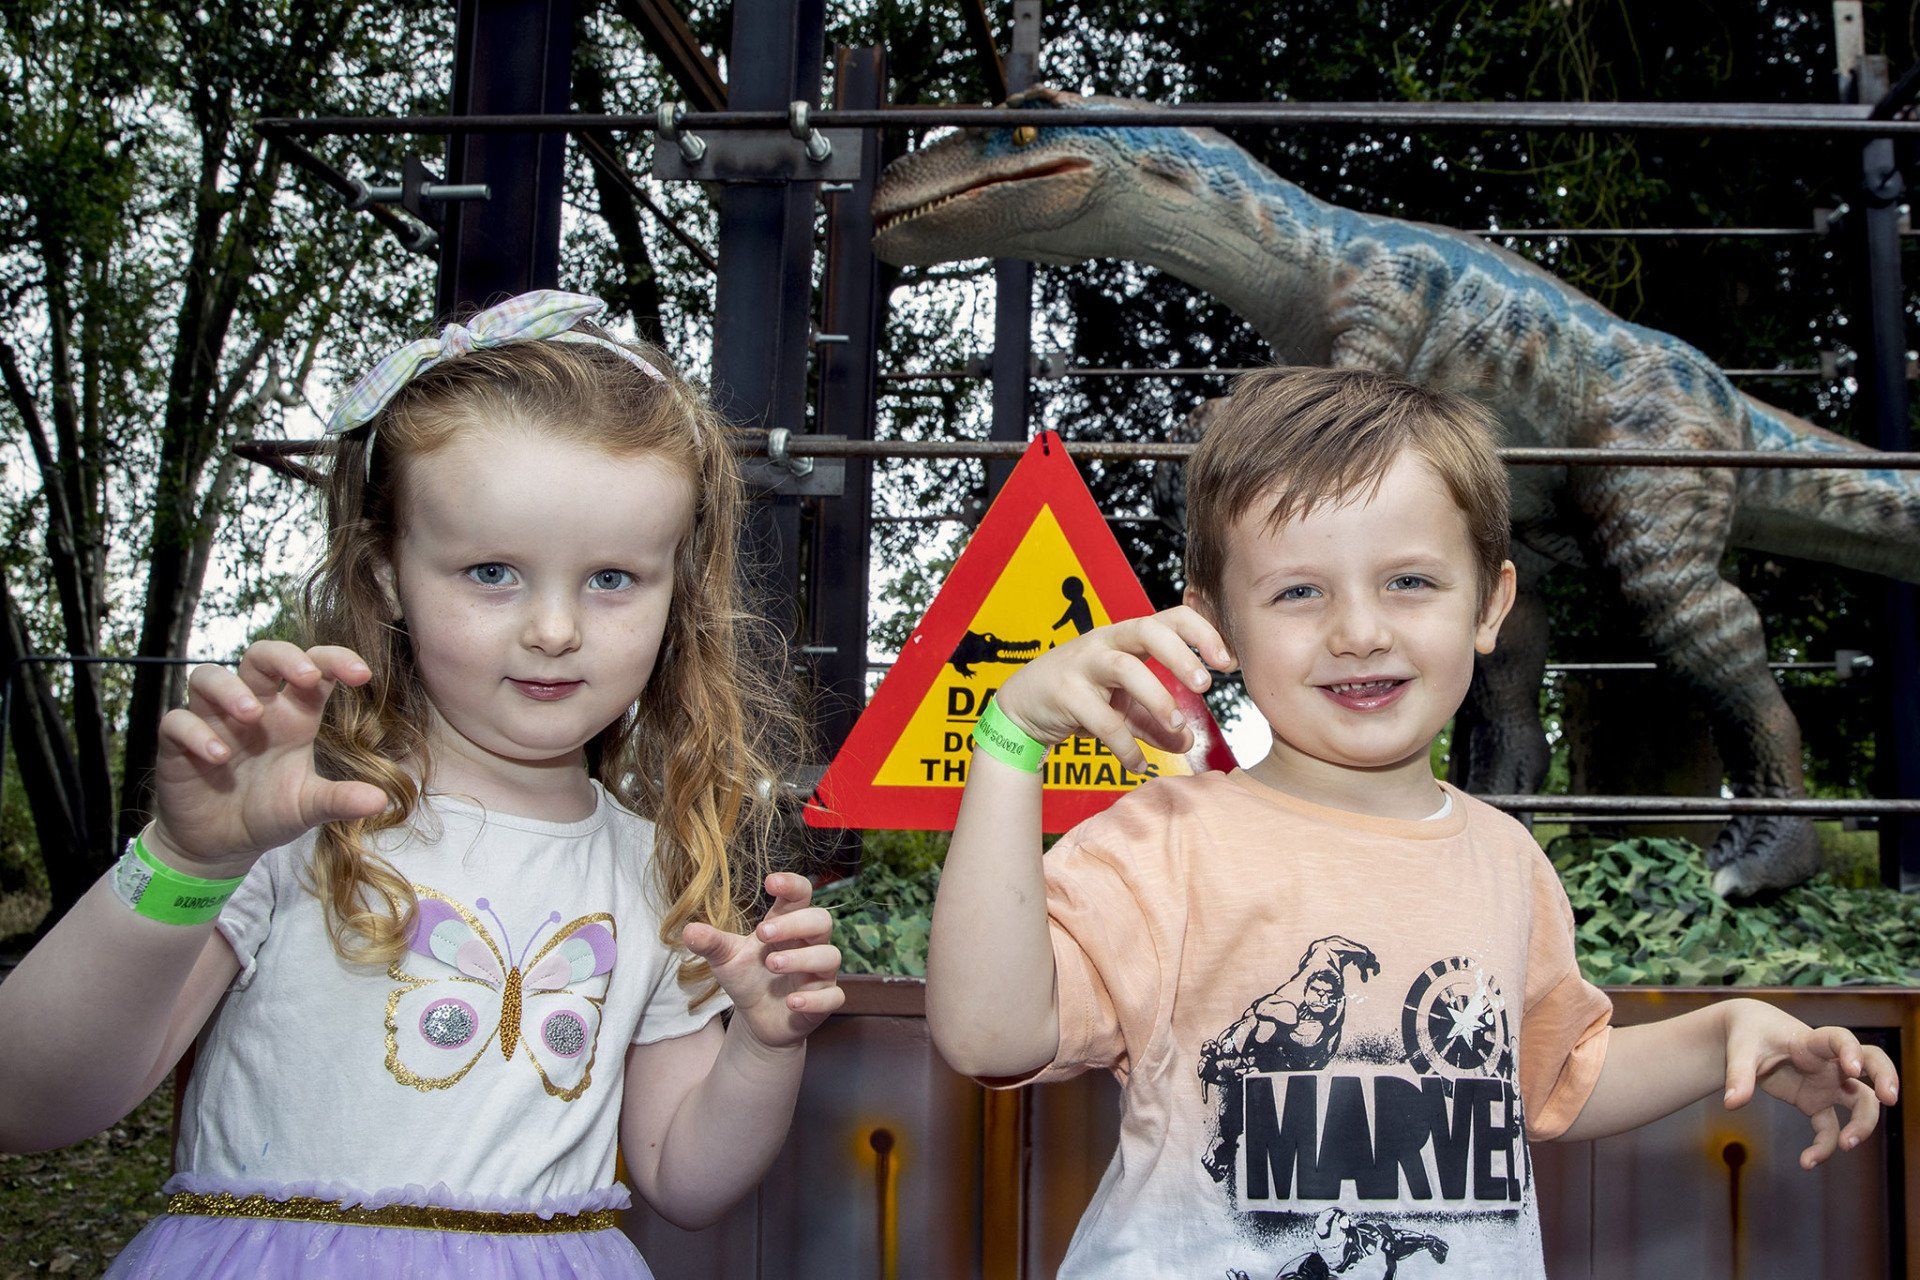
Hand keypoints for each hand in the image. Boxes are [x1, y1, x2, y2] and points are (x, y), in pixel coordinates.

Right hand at [149, 641, 387, 874]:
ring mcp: (213, 722)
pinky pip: (176, 721)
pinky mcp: (178, 744)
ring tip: (252, 715)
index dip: (336, 660)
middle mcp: (255, 709)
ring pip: (208, 676)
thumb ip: (340, 800)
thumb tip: (381, 800)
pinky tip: (217, 757)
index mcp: (293, 716)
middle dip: (282, 656)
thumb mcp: (308, 808)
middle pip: (261, 655)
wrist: (220, 845)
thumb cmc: (267, 813)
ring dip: (230, 689)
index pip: (314, 668)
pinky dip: (195, 732)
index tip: (363, 675)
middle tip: (304, 677)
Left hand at [682, 873, 844, 1050]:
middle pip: (821, 920)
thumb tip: (688, 931)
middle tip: (761, 934)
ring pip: (830, 956)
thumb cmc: (747, 979)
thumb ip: (711, 943)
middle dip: (795, 924)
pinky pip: (834, 996)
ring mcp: (819, 973)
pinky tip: (791, 1001)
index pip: (801, 895)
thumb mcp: (725, 959)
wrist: (758, 1020)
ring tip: (771, 965)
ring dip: (802, 958)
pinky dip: (815, 999)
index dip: (792, 885)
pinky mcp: (824, 1000)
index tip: (770, 882)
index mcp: (787, 925)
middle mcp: (808, 944)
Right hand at [990, 605, 1234, 772]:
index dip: (1202, 633)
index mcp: (1126, 638)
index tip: (1228, 662)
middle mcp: (1105, 643)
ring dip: (1157, 697)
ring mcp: (1082, 665)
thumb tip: (1188, 742)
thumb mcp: (1123, 708)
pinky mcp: (1064, 693)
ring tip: (1176, 725)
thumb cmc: (1080, 697)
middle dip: (1181, 655)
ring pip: (1124, 668)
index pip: (1169, 618)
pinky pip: (1101, 719)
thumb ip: (1156, 723)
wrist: (1021, 707)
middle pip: (1147, 630)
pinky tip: (1137, 764)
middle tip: (1204, 686)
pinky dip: (1125, 746)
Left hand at [1722, 1000, 1898, 1168]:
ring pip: (1861, 1102)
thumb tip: (1732, 1103)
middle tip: (1889, 1098)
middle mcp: (1827, 1063)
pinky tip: (1807, 1161)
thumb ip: (1738, 1076)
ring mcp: (1825, 1084)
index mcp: (1810, 1041)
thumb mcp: (1739, 1051)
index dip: (1851, 1051)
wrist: (1747, 1035)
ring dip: (1863, 1124)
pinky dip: (1824, 1145)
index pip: (1840, 1039)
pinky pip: (1830, 1127)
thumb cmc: (1748, 1035)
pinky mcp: (1815, 1102)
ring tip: (1846, 1144)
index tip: (1853, 1068)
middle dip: (1886, 1077)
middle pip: (1872, 1064)